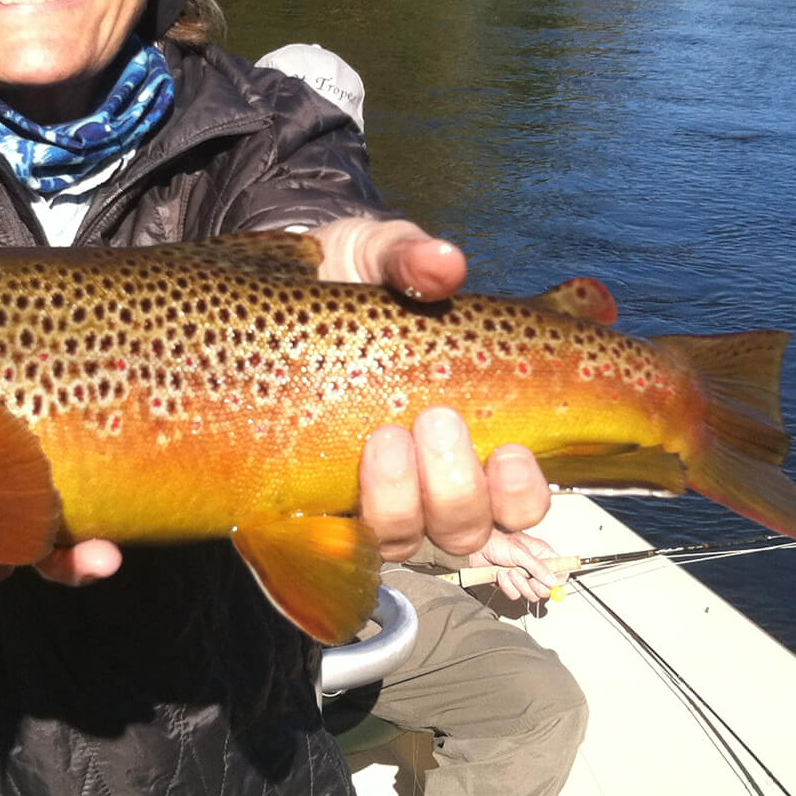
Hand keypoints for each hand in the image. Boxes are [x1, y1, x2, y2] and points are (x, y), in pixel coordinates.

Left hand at [310, 217, 552, 560]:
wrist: (274, 287)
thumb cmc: (346, 281)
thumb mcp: (379, 255)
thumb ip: (411, 258)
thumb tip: (446, 264)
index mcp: (470, 433)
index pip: (517, 501)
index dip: (521, 493)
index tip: (513, 451)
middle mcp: (426, 480)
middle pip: (466, 531)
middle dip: (459, 488)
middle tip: (439, 421)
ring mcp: (368, 495)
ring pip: (405, 539)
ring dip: (402, 499)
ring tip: (386, 437)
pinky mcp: (309, 501)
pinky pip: (334, 540)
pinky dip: (345, 517)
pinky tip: (342, 470)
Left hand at [473, 530, 562, 604]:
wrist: (475, 548)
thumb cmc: (497, 540)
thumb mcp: (520, 553)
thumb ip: (538, 568)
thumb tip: (553, 581)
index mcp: (542, 555)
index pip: (560, 572)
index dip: (557, 581)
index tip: (550, 584)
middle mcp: (534, 567)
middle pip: (546, 589)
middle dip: (535, 585)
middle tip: (527, 578)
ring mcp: (523, 577)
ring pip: (530, 594)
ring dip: (519, 584)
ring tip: (510, 571)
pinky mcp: (510, 585)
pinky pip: (515, 595)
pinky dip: (507, 586)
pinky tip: (500, 575)